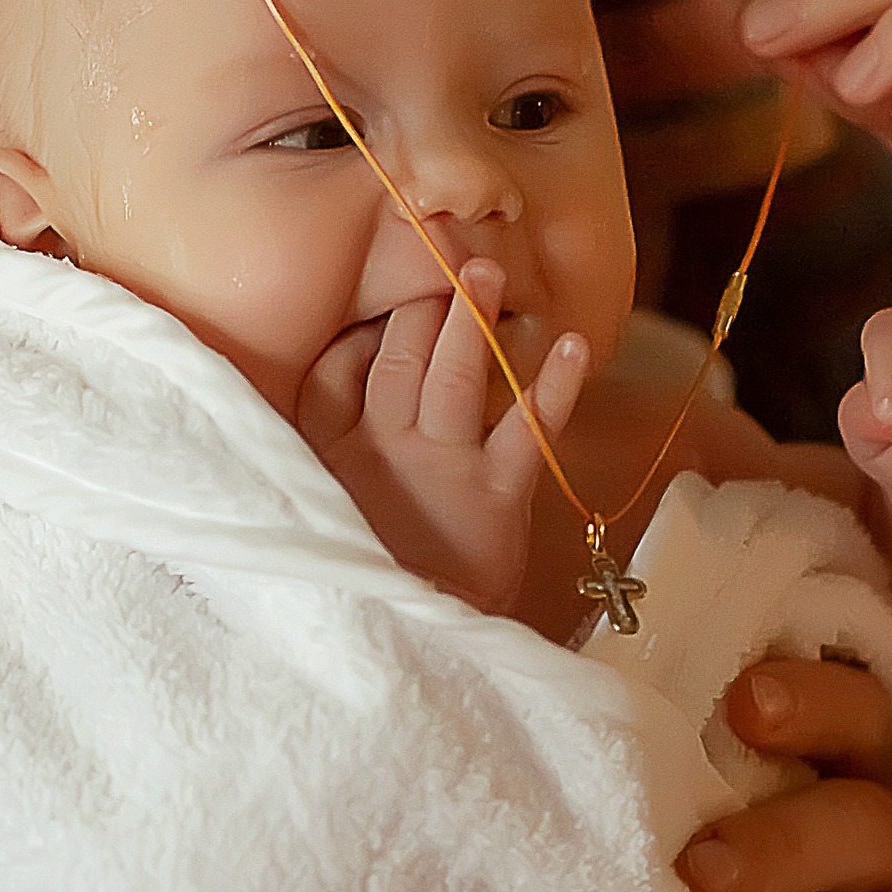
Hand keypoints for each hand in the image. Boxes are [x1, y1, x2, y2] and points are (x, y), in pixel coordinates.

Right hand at [297, 263, 587, 612]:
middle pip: (400, 358)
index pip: (335, 373)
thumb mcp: (320, 512)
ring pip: (456, 379)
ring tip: (489, 271)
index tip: (383, 303)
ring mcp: (440, 468)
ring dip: (474, 322)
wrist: (412, 645)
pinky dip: (551, 387)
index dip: (362, 332)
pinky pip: (525, 431)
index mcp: (330, 455)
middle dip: (424, 302)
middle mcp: (384, 450)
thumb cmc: (373, 574)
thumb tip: (334, 382)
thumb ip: (320, 452)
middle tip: (445, 246)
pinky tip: (571, 346)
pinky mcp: (494, 496)